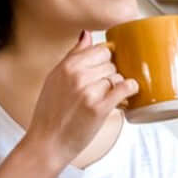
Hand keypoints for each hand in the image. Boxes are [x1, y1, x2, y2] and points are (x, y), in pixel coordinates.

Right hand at [24, 31, 138, 168]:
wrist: (47, 142)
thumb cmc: (50, 113)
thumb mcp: (54, 78)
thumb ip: (73, 56)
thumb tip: (86, 34)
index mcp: (66, 66)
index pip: (100, 50)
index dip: (105, 62)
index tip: (103, 72)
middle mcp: (77, 75)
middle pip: (111, 64)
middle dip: (111, 76)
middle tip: (104, 90)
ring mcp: (88, 91)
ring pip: (117, 77)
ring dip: (117, 87)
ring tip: (109, 98)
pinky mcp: (99, 108)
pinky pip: (124, 88)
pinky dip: (129, 91)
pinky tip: (126, 97)